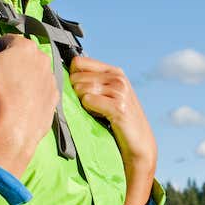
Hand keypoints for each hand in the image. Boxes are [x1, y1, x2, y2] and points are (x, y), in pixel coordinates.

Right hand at [0, 32, 59, 177]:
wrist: (11, 132)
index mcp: (27, 48)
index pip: (8, 40)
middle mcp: (44, 62)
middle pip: (22, 58)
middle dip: (9, 65)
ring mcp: (51, 84)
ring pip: (33, 76)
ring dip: (21, 81)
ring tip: (4, 95)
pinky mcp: (53, 103)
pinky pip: (40, 96)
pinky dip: (30, 99)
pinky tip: (16, 107)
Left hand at [68, 55, 157, 204]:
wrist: (139, 142)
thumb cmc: (119, 120)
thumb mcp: (109, 94)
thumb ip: (93, 81)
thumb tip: (65, 75)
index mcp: (114, 71)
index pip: (78, 62)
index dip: (72, 76)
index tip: (78, 90)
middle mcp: (118, 77)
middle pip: (76, 77)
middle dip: (76, 93)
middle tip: (90, 106)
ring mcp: (119, 91)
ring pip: (81, 89)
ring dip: (83, 104)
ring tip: (97, 112)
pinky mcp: (118, 106)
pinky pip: (88, 101)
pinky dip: (89, 110)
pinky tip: (100, 116)